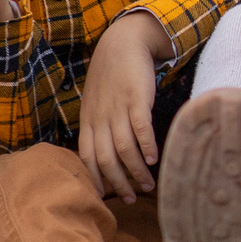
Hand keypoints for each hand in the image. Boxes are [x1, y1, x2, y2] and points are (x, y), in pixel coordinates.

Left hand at [79, 10, 174, 201]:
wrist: (123, 43)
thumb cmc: (112, 76)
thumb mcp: (97, 101)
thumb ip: (99, 124)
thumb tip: (107, 151)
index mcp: (89, 121)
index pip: (87, 157)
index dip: (96, 179)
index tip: (106, 197)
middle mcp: (101, 118)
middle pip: (105, 159)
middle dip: (118, 182)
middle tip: (130, 198)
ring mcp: (118, 109)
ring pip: (123, 148)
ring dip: (135, 170)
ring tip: (148, 184)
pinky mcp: (136, 99)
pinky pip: (140, 128)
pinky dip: (146, 146)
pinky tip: (154, 159)